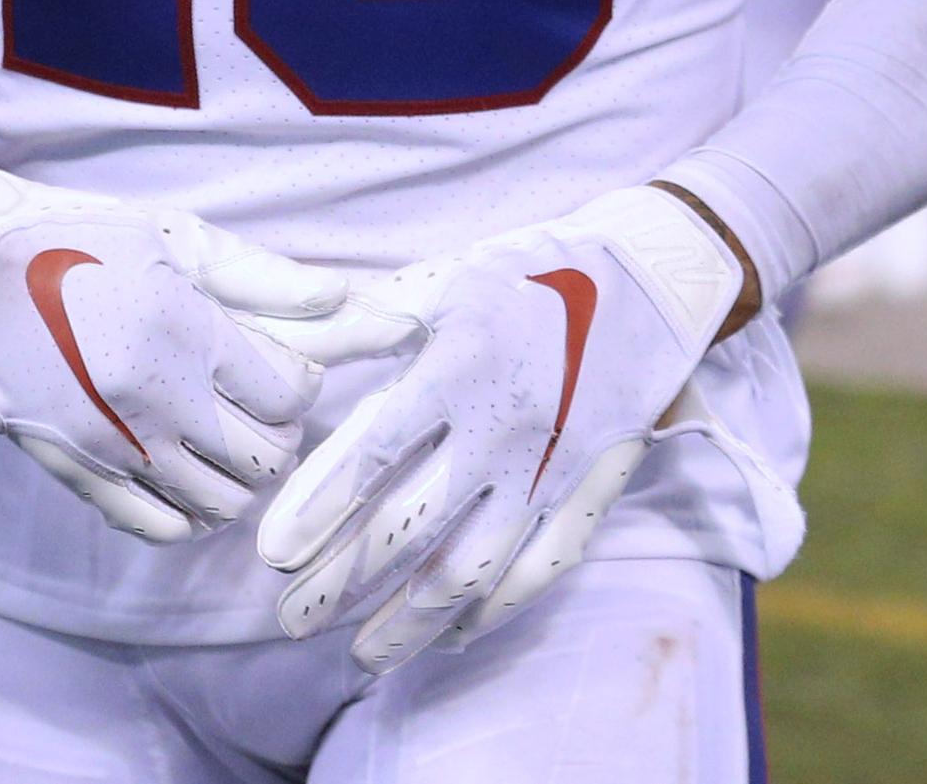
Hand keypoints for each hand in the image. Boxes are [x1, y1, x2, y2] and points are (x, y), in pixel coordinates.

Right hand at [0, 162, 412, 544]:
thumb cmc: (79, 238)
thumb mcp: (174, 237)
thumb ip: (263, 277)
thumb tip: (344, 296)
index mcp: (189, 333)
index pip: (292, 396)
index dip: (299, 383)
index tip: (279, 365)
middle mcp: (159, 400)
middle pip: (267, 457)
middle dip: (275, 432)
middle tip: (254, 402)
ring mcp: (119, 446)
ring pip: (223, 501)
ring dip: (237, 474)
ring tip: (218, 435)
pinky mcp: (82, 474)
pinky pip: (163, 527)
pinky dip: (188, 509)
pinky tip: (180, 469)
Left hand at [257, 185, 748, 670]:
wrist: (653, 279)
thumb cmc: (533, 272)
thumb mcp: (444, 279)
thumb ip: (364, 319)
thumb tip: (289, 341)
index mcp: (458, 370)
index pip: (372, 454)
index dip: (318, 509)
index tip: (272, 555)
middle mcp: (502, 431)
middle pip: (410, 528)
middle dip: (342, 582)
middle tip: (289, 618)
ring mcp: (549, 471)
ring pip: (471, 568)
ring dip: (411, 619)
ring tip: (359, 653)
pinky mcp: (590, 492)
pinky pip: (541, 570)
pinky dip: (496, 610)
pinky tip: (453, 636)